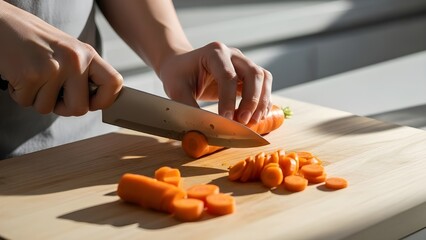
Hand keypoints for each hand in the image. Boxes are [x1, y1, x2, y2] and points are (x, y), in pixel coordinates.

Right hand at [0, 2, 122, 115]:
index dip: (104, 100)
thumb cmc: (33, 40)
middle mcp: (75, 60)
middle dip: (62, 107)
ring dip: (36, 98)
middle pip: (80, 109)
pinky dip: (19, 94)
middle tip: (50, 91)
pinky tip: (18, 74)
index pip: (114, 83)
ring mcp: (54, 68)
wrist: (0, 23)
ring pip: (49, 109)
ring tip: (31, 75)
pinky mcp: (31, 76)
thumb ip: (82, 72)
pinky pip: (28, 103)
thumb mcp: (67, 50)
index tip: (91, 102)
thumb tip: (96, 101)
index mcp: (87, 53)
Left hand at [159, 42, 272, 124]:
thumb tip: (200, 130)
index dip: (229, 99)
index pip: (227, 76)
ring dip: (262, 101)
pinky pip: (263, 85)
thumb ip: (187, 107)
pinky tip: (256, 116)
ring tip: (253, 121)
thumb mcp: (176, 89)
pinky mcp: (247, 74)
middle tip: (243, 122)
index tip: (225, 118)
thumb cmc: (178, 75)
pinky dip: (263, 101)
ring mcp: (243, 62)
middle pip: (253, 74)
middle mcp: (232, 54)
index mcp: (213, 52)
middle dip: (252, 100)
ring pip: (263, 78)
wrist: (181, 66)